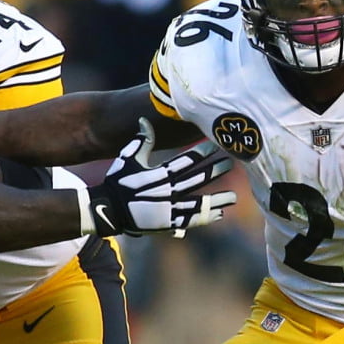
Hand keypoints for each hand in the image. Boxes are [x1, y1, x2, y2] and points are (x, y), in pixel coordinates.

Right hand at [81, 118, 236, 236]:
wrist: (109, 210)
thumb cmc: (118, 182)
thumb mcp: (127, 158)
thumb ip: (141, 141)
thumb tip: (145, 121)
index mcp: (160, 174)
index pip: (186, 160)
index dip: (202, 152)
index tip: (216, 144)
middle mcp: (168, 190)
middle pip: (197, 179)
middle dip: (215, 170)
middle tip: (232, 162)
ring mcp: (169, 208)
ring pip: (199, 202)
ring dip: (217, 200)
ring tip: (234, 197)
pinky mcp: (168, 223)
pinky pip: (191, 220)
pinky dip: (205, 217)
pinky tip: (219, 214)